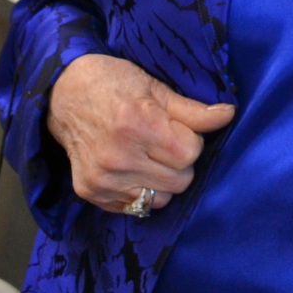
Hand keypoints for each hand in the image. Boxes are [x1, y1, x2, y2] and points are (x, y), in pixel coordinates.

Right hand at [46, 53, 234, 214]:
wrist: (64, 94)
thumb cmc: (114, 84)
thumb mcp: (155, 88)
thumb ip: (193, 110)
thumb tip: (229, 115)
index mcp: (138, 125)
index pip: (190, 154)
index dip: (190, 141)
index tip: (176, 129)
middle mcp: (119, 157)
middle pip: (180, 181)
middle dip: (179, 163)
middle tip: (162, 143)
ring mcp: (103, 179)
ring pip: (160, 200)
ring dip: (162, 182)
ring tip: (147, 157)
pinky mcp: (90, 192)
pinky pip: (134, 208)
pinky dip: (139, 191)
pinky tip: (130, 168)